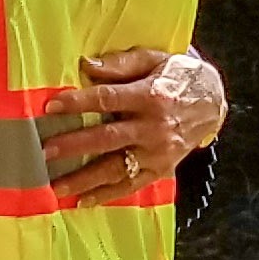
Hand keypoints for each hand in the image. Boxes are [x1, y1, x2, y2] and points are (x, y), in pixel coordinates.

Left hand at [38, 46, 225, 204]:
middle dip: (74, 145)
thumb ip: (122, 63)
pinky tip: (83, 201)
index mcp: (151, 96)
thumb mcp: (155, 58)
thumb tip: (87, 66)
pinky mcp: (162, 169)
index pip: (107, 99)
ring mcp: (158, 152)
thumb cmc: (178, 75)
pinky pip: (131, 185)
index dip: (78, 103)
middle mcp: (155, 127)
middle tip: (45, 152)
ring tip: (56, 186)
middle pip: (107, 138)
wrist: (213, 101)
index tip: (51, 106)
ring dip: (85, 178)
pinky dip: (107, 194)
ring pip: (116, 168)